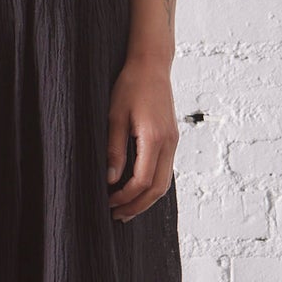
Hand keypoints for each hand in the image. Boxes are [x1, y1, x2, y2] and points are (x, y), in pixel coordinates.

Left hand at [106, 56, 178, 221]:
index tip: (108, 202)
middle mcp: (169, 142)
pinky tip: (137, 188)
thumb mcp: (115, 117)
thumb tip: (112, 180)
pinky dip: (152, 184)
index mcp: (154, 137)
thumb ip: (114, 150)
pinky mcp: (171, 138)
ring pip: (165, 182)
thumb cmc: (130, 86)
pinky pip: (165, 170)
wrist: (151, 64)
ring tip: (125, 208)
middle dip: (138, 205)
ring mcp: (173, 141)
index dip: (125, 196)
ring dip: (146, 198)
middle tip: (117, 216)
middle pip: (158, 188)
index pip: (142, 180)